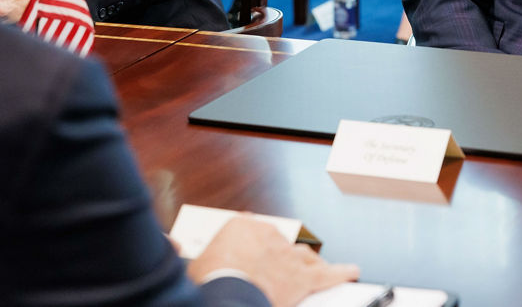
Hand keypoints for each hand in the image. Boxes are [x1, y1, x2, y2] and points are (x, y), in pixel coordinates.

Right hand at [188, 216, 358, 306]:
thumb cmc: (211, 280)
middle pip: (280, 243)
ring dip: (311, 262)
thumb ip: (183, 252)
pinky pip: (328, 274)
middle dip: (280, 256)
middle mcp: (268, 235)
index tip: (251, 249)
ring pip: (304, 256)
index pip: (251, 228)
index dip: (252, 242)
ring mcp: (287, 255)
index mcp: (242, 227)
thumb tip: (169, 245)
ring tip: (318, 266)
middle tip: (279, 267)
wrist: (230, 294)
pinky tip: (352, 270)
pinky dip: (342, 271)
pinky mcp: (303, 278)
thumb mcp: (191, 265)